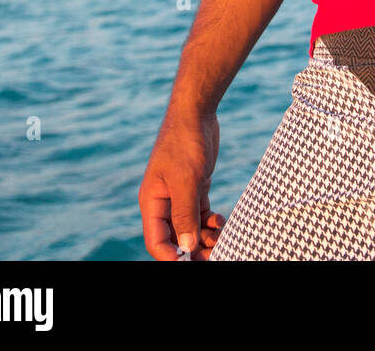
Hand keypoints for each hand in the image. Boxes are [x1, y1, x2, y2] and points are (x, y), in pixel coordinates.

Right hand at [139, 108, 225, 260]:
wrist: (196, 112)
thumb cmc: (185, 142)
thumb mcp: (186, 180)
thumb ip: (185, 214)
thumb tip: (187, 247)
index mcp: (152, 202)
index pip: (157, 241)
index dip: (173, 257)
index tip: (192, 261)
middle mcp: (163, 202)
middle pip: (175, 238)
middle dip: (193, 250)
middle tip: (215, 255)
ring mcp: (179, 195)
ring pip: (189, 228)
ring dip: (204, 238)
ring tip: (222, 239)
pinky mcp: (194, 187)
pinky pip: (200, 215)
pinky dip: (210, 223)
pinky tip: (221, 222)